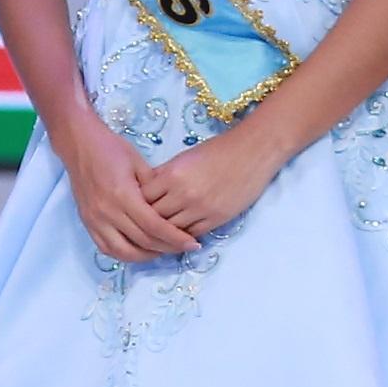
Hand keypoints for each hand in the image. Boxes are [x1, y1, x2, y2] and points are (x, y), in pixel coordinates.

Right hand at [62, 123, 200, 267]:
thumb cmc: (111, 148)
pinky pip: (106, 248)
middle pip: (142, 242)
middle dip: (166, 248)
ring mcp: (95, 220)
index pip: (154, 226)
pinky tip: (138, 250)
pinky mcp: (87, 222)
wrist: (79, 144)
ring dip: (145, 256)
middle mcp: (108, 212)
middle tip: (182, 248)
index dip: (175, 238)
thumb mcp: (139, 163)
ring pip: (123, 252)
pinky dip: (124, 254)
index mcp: (123, 195)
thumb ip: (155, 188)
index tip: (192, 244)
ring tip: (161, 251)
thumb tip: (171, 209)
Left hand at [142, 123, 293, 247]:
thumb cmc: (217, 150)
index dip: (137, 203)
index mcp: (172, 175)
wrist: (252, 152)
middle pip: (154, 217)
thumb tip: (145, 191)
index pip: (143, 198)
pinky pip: (191, 234)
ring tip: (158, 232)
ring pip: (171, 230)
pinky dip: (182, 235)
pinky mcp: (216, 219)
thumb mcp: (183, 158)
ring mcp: (201, 209)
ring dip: (164, 231)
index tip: (135, 205)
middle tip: (143, 223)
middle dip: (147, 220)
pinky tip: (178, 234)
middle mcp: (184, 194)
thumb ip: (163, 175)